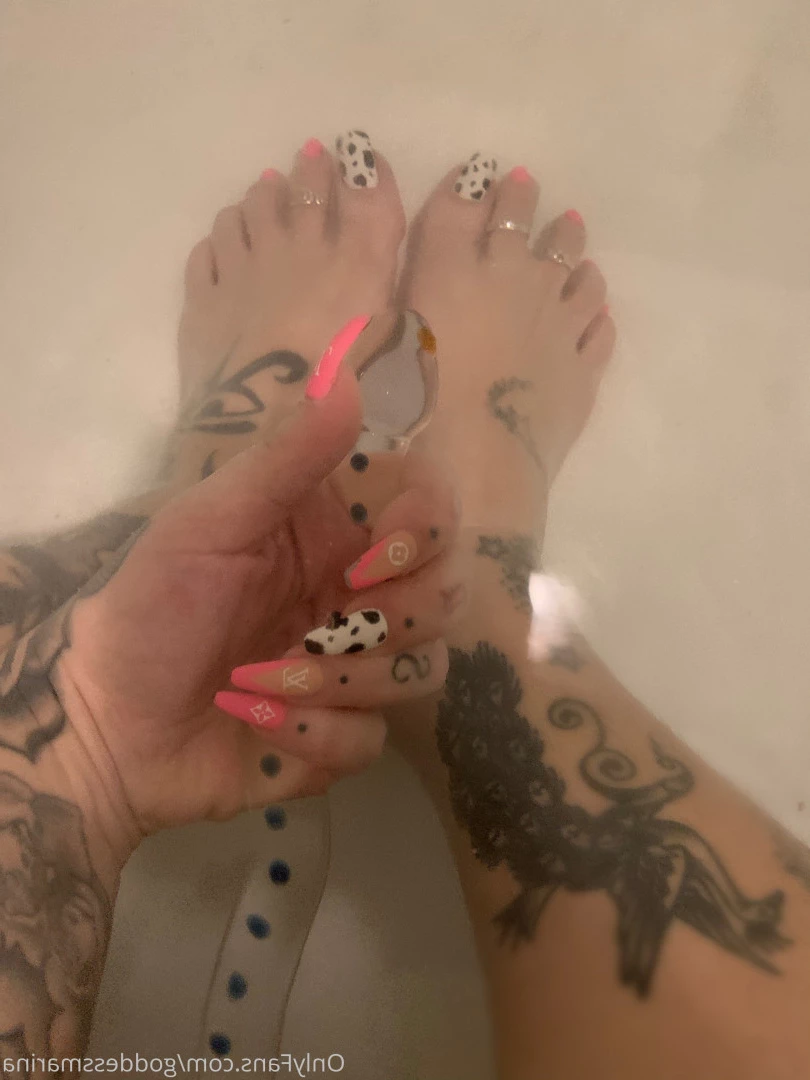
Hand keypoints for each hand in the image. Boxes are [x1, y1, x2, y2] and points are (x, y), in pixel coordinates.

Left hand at [55, 364, 457, 852]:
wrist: (106, 721)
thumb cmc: (151, 607)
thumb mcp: (209, 521)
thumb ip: (285, 456)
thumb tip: (346, 374)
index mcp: (336, 531)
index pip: (434, 505)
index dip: (430, 527)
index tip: (378, 556)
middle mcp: (361, 593)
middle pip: (449, 590)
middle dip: (397, 615)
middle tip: (324, 626)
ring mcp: (357, 666)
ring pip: (424, 668)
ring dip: (342, 680)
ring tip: (258, 680)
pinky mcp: (344, 733)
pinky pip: (375, 736)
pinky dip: (315, 732)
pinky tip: (254, 720)